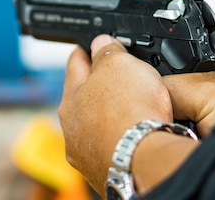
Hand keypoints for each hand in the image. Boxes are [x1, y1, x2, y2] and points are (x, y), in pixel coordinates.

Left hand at [58, 34, 172, 193]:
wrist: (143, 162)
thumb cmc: (130, 113)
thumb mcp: (120, 64)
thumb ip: (107, 51)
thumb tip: (101, 43)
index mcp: (71, 95)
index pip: (75, 63)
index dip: (86, 51)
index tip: (90, 46)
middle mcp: (72, 126)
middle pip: (82, 97)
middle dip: (95, 86)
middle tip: (113, 78)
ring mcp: (84, 151)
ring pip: (92, 125)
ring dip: (104, 117)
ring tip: (125, 112)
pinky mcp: (101, 170)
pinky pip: (106, 147)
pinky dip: (116, 140)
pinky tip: (129, 137)